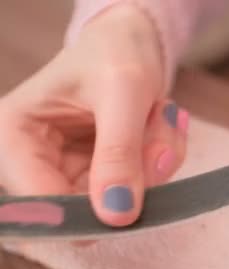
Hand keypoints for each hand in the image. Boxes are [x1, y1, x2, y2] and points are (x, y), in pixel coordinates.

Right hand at [0, 4, 187, 225]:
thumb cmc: (115, 54)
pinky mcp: (103, 175)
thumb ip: (119, 152)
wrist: (132, 43)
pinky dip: (162, 160)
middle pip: (89, 207)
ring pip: (124, 200)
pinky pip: (143, 188)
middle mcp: (37, 162)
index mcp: (15, 137)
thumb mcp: (122, 93)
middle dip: (137, 175)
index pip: (40, 202)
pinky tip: (160, 126)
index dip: (88, 213)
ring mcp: (73, 172)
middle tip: (159, 134)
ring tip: (159, 116)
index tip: (131, 206)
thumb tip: (116, 215)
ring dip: (156, 163)